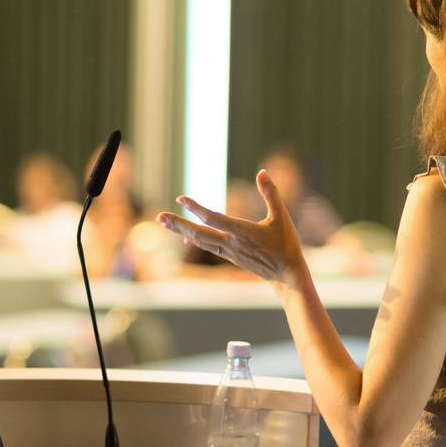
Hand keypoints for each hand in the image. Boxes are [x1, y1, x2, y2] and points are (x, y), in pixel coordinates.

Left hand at [156, 170, 306, 286]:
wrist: (286, 275)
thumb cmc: (286, 244)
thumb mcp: (281, 216)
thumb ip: (271, 193)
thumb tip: (262, 172)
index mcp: (242, 232)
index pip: (214, 218)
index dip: (196, 209)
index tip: (181, 199)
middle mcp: (231, 243)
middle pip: (198, 234)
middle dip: (178, 224)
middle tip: (159, 217)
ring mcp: (228, 252)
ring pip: (199, 240)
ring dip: (180, 230)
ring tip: (164, 221)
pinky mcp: (229, 257)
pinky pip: (207, 246)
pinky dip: (194, 238)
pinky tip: (185, 236)